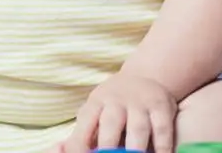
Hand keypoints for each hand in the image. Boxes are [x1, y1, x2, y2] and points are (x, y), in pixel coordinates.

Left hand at [58, 72, 176, 152]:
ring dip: (135, 149)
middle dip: (108, 148)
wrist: (146, 76)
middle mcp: (117, 101)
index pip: (85, 122)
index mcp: (96, 103)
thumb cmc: (113, 105)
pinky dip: (162, 148)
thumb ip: (80, 134)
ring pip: (138, 128)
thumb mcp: (94, 112)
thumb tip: (58, 148)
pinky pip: (163, 131)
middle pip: (110, 125)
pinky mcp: (162, 108)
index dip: (81, 143)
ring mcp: (140, 104)